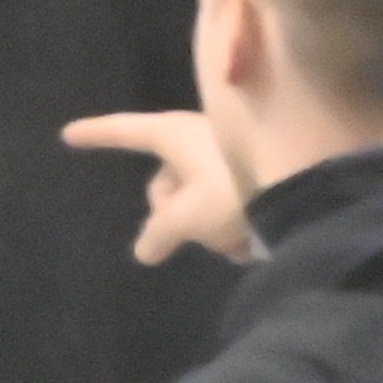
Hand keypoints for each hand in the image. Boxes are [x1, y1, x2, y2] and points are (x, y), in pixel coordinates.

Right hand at [61, 110, 257, 267]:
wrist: (314, 184)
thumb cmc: (235, 189)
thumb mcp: (186, 216)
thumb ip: (158, 232)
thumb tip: (144, 249)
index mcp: (177, 135)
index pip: (126, 132)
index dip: (97, 135)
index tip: (68, 134)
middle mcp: (201, 137)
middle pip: (164, 186)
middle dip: (175, 217)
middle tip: (198, 233)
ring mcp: (231, 152)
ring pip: (197, 202)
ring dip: (210, 229)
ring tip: (238, 239)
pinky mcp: (259, 170)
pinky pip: (227, 204)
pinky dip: (235, 224)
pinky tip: (256, 237)